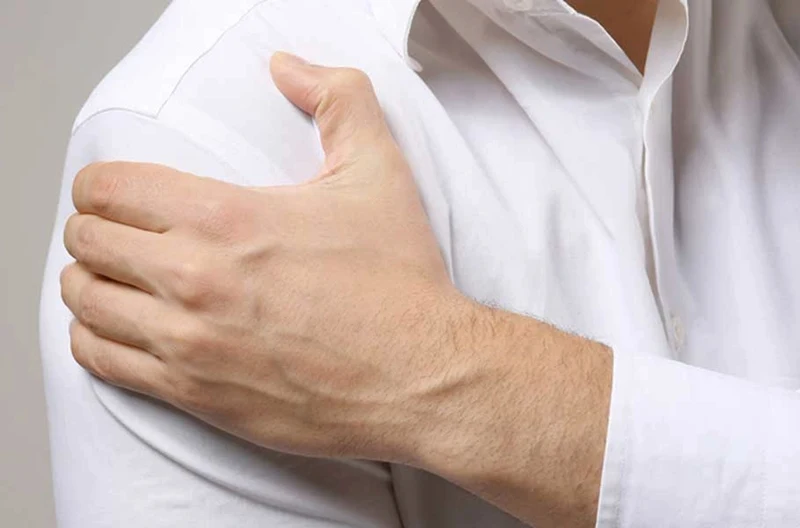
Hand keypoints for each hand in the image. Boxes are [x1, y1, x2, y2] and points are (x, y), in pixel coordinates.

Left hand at [61, 52, 466, 461]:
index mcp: (226, 218)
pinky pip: (101, 361)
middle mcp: (194, 280)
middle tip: (127, 234)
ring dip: (93, 282)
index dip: (106, 184)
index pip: (107, 188)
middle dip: (98, 229)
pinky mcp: (194, 395)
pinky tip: (124, 327)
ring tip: (122, 279)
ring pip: (83, 302)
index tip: (124, 193)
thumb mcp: (379, 171)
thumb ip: (337, 98)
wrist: (419, 376)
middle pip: (86, 241)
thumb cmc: (398, 282)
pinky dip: (96, 338)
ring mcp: (188, 343)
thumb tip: (289, 67)